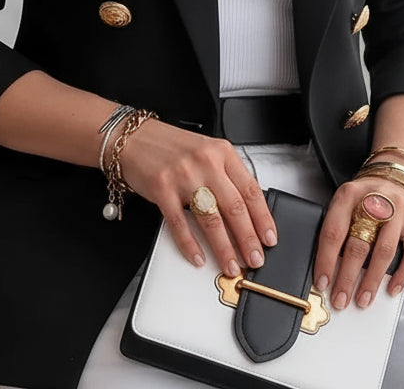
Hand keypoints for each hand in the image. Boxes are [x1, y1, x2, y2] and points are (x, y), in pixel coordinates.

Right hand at [118, 121, 277, 274]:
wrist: (134, 138)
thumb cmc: (171, 147)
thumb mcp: (206, 152)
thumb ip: (226, 176)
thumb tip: (246, 214)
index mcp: (222, 152)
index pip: (250, 189)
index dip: (263, 218)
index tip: (269, 238)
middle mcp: (205, 162)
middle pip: (234, 207)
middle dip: (248, 239)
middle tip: (255, 259)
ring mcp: (183, 175)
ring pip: (211, 219)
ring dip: (224, 247)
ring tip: (231, 265)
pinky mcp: (162, 189)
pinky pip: (180, 224)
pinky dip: (190, 245)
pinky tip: (198, 257)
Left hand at [312, 175, 403, 309]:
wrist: (394, 175)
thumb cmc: (365, 195)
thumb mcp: (345, 202)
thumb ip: (338, 228)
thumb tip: (329, 270)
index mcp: (348, 195)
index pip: (333, 232)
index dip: (326, 260)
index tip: (322, 282)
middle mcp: (373, 200)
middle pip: (358, 244)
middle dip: (347, 277)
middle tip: (341, 299)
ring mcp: (398, 210)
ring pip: (384, 251)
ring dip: (372, 280)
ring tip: (363, 299)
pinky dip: (402, 275)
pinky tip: (392, 288)